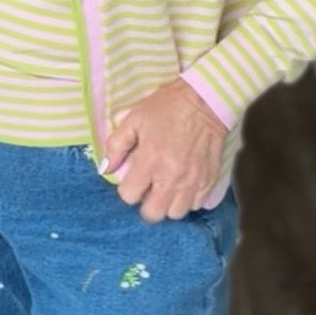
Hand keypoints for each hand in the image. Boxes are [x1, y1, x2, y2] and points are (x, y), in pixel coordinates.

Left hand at [101, 78, 228, 222]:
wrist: (206, 100)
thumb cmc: (167, 107)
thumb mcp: (135, 118)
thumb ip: (116, 145)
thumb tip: (106, 168)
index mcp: (150, 160)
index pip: (129, 196)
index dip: (127, 189)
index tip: (132, 179)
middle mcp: (171, 176)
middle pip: (153, 214)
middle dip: (146, 205)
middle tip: (148, 190)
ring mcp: (192, 181)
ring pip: (176, 213)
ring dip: (168, 204)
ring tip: (166, 188)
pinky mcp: (209, 180)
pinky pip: (196, 205)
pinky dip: (188, 199)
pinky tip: (183, 185)